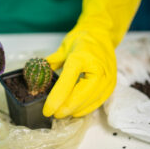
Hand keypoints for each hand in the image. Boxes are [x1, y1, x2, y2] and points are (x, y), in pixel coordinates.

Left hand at [43, 0, 143, 117]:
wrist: (102, 34)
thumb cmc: (82, 40)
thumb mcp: (63, 48)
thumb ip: (51, 64)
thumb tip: (38, 77)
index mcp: (82, 58)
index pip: (66, 83)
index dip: (55, 100)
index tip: (46, 111)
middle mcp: (97, 69)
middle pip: (79, 97)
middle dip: (65, 109)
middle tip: (53, 114)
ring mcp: (107, 78)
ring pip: (89, 102)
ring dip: (74, 111)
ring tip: (62, 113)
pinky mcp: (112, 85)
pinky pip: (98, 102)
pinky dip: (85, 109)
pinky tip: (75, 111)